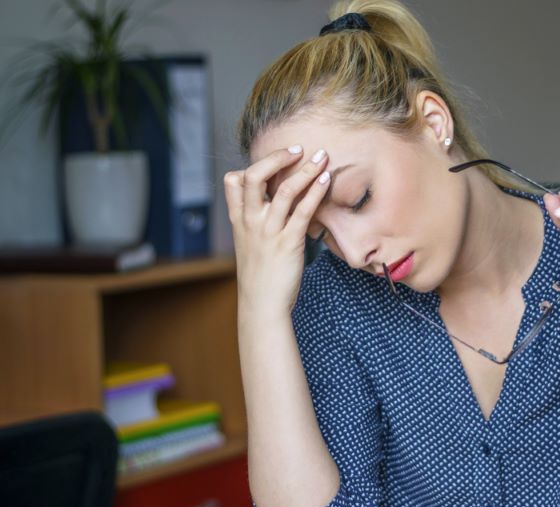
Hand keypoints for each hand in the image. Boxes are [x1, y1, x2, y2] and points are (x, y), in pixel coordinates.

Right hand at [224, 146, 330, 314]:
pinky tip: (326, 179)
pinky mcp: (288, 243)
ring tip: (322, 157)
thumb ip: (256, 222)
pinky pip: (304, 210)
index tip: (272, 163)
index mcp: (239, 220)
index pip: (233, 181)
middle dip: (278, 157)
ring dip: (306, 169)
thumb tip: (274, 203)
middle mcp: (251, 222)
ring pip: (285, 190)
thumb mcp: (250, 244)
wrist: (262, 305)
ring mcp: (269, 231)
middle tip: (298, 149)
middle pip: (256, 176)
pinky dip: (316, 191)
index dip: (251, 166)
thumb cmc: (260, 275)